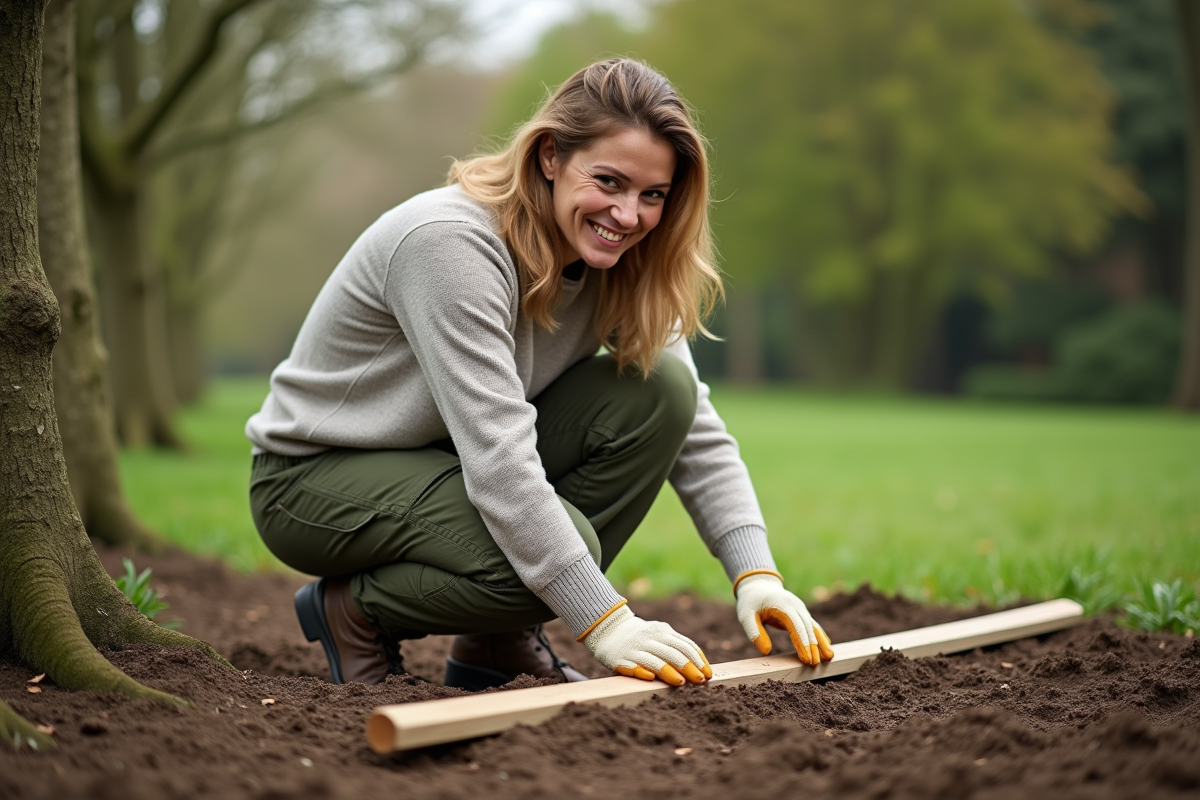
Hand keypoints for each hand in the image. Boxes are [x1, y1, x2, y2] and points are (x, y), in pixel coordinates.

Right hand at [580, 602, 711, 685]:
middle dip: (689, 667)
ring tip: (681, 683)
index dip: (699, 660)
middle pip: (674, 653)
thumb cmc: (642, 638)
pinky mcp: (620, 659)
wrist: (609, 629)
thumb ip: (676, 646)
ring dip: (669, 672)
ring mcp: (635, 649)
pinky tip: (650, 679)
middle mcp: (650, 638)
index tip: (708, 674)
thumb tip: (701, 667)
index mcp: (663, 631)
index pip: (686, 645)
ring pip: (655, 660)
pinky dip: (642, 671)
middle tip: (700, 681)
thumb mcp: (659, 635)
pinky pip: (633, 666)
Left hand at [734, 571, 834, 665]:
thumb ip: (754, 631)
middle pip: (806, 627)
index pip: (795, 625)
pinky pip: (811, 625)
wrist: (758, 584)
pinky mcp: (801, 612)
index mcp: (782, 605)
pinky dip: (819, 636)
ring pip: (813, 626)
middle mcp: (795, 605)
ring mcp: (800, 608)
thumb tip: (766, 651)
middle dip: (813, 646)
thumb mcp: (745, 614)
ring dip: (821, 642)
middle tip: (815, 664)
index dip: (802, 643)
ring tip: (829, 657)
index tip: (806, 659)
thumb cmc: (750, 601)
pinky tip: (826, 647)